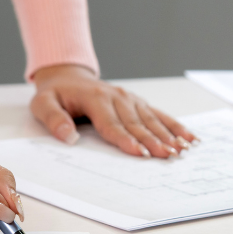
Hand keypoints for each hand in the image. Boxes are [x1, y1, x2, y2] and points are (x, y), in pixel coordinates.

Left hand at [31, 63, 196, 158]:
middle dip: (153, 141)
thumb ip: (53, 119)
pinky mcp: (137, 102)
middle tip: (167, 156)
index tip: (140, 153)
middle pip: (136, 123)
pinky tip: (190, 137)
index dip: (126, 139)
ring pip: (151, 119)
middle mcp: (117, 97)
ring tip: (182, 149)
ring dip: (168, 135)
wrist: (66, 78)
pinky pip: (158, 114)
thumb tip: (68, 136)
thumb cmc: (55, 95)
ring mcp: (130, 99)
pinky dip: (175, 126)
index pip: (112, 124)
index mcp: (95, 98)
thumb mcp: (43, 104)